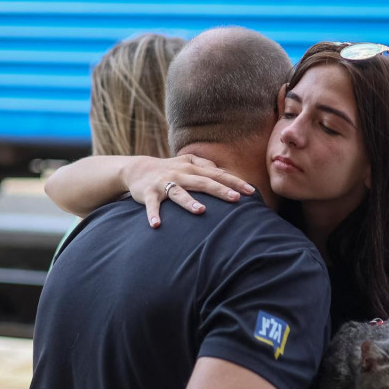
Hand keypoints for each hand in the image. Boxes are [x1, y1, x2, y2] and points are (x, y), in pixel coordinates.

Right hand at [119, 155, 254, 227]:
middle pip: (203, 182)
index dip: (234, 182)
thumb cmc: (169, 168)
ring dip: (189, 202)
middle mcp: (181, 174)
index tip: (251, 191)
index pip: (217, 175)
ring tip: (201, 211)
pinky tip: (156, 225)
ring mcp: (164, 183)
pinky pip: (152, 205)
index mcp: (193, 168)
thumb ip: (206, 165)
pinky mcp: (148, 193)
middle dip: (219, 190)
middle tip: (235, 198)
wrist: (137, 169)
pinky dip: (153, 214)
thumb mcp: (188, 162)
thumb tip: (226, 174)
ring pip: (178, 192)